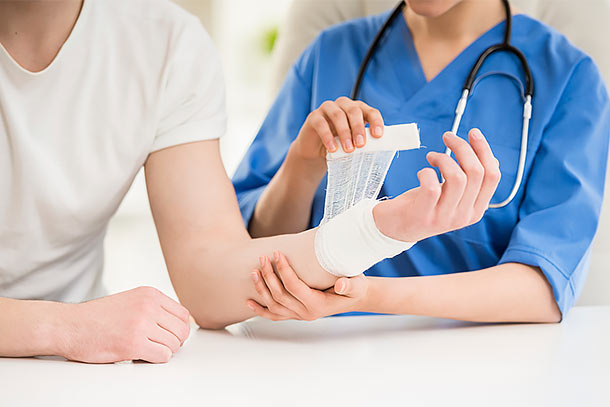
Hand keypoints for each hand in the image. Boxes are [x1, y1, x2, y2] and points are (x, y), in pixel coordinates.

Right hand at [59, 286, 190, 363]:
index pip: (183, 314)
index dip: (179, 329)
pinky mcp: (134, 343)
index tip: (169, 336)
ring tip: (146, 349)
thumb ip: (154, 308)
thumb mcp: (131, 301)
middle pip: (182, 330)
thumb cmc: (97, 318)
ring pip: (174, 344)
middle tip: (158, 346)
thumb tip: (179, 324)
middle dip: (174, 342)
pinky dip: (155, 359)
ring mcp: (142, 324)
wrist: (69, 325)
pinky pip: (163, 356)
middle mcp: (148, 306)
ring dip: (163, 351)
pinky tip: (141, 355)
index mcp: (150, 294)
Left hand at [246, 251, 368, 320]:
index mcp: (317, 305)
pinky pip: (275, 315)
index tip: (277, 253)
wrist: (355, 297)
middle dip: (269, 275)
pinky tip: (250, 302)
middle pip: (280, 295)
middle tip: (263, 258)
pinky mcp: (295, 314)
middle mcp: (306, 313)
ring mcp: (299, 315)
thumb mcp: (357, 284)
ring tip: (254, 271)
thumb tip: (340, 285)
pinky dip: (261, 310)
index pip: (294, 287)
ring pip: (274, 305)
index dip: (283, 270)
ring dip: (262, 289)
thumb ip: (350, 285)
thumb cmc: (355, 287)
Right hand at [290, 97, 384, 161]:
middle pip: (354, 110)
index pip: (370, 112)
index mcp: (358, 110)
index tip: (378, 135)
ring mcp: (327, 109)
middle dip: (358, 128)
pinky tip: (332, 148)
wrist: (316, 153)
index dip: (375, 122)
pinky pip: (321, 123)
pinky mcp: (313, 117)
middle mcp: (343, 105)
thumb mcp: (354, 144)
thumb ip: (363, 143)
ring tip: (348, 149)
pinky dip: (328, 136)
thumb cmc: (339, 147)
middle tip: (361, 144)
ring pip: (338, 115)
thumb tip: (378, 151)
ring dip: (344, 132)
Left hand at [375, 128, 500, 242]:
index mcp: (476, 210)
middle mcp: (464, 216)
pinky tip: (422, 172)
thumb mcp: (453, 194)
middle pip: (476, 172)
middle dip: (463, 147)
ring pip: (457, 178)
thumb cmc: (425, 204)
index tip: (472, 133)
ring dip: (444, 158)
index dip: (484, 150)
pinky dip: (426, 172)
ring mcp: (444, 218)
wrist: (395, 228)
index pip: (492, 176)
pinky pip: (432, 187)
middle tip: (447, 137)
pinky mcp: (424, 215)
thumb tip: (490, 158)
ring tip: (432, 156)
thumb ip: (470, 181)